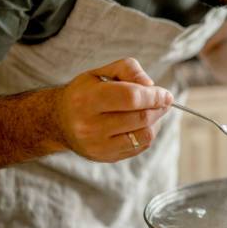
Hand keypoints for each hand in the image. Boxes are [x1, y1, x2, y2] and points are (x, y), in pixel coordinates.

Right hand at [56, 58, 173, 161]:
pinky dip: (148, 133)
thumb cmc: (85, 92)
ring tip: (150, 111)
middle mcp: (90, 126)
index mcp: (87, 99)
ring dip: (156, 121)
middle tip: (163, 100)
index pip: (130, 98)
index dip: (154, 95)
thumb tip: (151, 85)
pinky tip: (140, 124)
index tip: (166, 94)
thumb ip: (128, 69)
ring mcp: (98, 146)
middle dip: (158, 107)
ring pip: (144, 135)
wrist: (59, 121)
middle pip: (141, 118)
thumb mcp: (101, 72)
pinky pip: (140, 147)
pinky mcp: (106, 158)